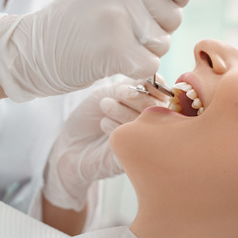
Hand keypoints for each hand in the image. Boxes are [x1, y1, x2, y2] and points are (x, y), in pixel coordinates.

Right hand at [0, 0, 191, 101]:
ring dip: (143, 50)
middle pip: (175, 16)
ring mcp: (118, 14)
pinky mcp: (114, 47)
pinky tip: (109, 61)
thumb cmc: (79, 18)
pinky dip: (134, 70)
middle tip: (117, 29)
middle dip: (154, 29)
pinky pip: (150, 65)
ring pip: (164, 42)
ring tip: (110, 43)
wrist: (33, 49)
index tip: (153, 7)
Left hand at [42, 79, 166, 210]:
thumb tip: (153, 78)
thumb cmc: (92, 114)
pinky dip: (118, 128)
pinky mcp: (136, 160)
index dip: (155, 86)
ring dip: (122, 109)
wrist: (71, 144)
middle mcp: (153, 124)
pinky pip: (134, 142)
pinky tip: (105, 125)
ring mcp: (145, 142)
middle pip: (159, 107)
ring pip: (145, 123)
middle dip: (137, 96)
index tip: (137, 82)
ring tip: (105, 105)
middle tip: (118, 93)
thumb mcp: (112, 90)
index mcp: (151, 104)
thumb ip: (134, 84)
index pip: (165, 93)